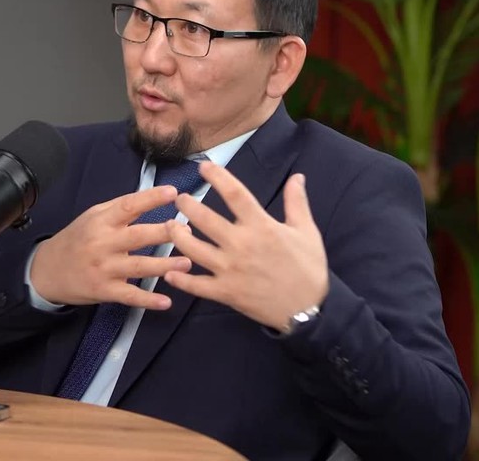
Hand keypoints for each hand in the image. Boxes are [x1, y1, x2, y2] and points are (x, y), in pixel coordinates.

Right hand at [29, 186, 192, 309]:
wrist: (47, 271)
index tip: (173, 192)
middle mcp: (103, 243)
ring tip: (188, 262)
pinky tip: (166, 302)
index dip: (151, 198)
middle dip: (164, 233)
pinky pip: (129, 296)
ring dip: (164, 265)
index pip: (128, 206)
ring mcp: (104, 269)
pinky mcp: (105, 291)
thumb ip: (119, 210)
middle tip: (188, 231)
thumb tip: (153, 198)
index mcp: (101, 221)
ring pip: (138, 266)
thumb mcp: (92, 217)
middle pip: (137, 236)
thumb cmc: (77, 239)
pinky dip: (148, 300)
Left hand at [163, 163, 328, 329]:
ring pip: (193, 249)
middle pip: (205, 219)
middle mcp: (241, 245)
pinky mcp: (226, 292)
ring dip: (176, 236)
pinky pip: (196, 285)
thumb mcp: (307, 231)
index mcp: (261, 226)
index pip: (234, 193)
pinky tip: (169, 271)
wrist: (309, 311)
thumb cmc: (308, 268)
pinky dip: (180, 280)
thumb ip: (297, 202)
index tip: (204, 167)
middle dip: (187, 205)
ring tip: (169, 226)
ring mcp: (230, 270)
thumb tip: (297, 176)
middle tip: (179, 199)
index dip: (217, 177)